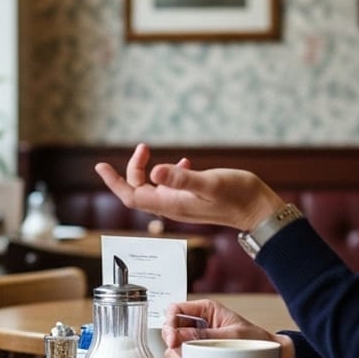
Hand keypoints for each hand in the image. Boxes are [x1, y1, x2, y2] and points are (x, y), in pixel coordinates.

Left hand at [94, 143, 283, 231]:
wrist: (258, 210)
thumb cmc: (237, 196)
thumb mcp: (208, 184)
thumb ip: (182, 178)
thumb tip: (155, 172)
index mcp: (171, 204)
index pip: (132, 196)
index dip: (114, 182)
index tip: (100, 166)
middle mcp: (173, 206)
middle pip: (138, 191)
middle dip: (132, 169)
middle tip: (143, 147)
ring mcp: (182, 204)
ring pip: (153, 188)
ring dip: (146, 170)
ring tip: (149, 151)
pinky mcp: (193, 199)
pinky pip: (170, 187)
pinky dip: (168, 173)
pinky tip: (182, 163)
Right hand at [161, 300, 292, 357]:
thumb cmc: (257, 342)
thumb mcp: (232, 336)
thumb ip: (204, 337)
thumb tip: (178, 338)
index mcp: (205, 311)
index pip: (175, 310)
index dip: (169, 322)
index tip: (172, 338)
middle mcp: (197, 326)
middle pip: (169, 332)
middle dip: (173, 346)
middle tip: (183, 355)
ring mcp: (195, 345)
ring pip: (171, 352)